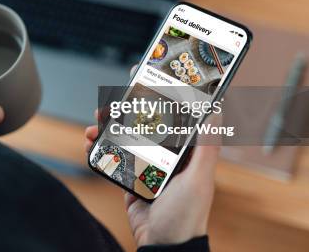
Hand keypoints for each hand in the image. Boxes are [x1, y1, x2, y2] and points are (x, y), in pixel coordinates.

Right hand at [84, 64, 219, 245]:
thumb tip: (217, 109)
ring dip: (108, 127)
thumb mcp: (199, 179)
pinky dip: (100, 148)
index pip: (173, 114)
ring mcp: (145, 165)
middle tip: (111, 100)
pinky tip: (91, 144)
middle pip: (143, 121)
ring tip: (95, 124)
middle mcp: (165, 154)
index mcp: (185, 150)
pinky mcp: (129, 178)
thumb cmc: (186, 215)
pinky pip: (112, 156)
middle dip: (126, 108)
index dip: (161, 93)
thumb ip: (207, 146)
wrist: (164, 246)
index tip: (147, 74)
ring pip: (124, 135)